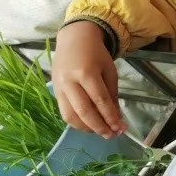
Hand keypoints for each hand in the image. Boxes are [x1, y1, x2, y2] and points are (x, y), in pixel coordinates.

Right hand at [51, 21, 124, 138]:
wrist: (74, 39)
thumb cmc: (96, 54)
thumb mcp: (109, 70)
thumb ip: (112, 94)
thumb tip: (116, 118)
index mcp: (86, 73)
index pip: (100, 101)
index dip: (111, 117)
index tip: (121, 129)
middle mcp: (70, 82)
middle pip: (84, 111)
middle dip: (99, 126)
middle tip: (111, 135)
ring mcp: (59, 87)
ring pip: (70, 115)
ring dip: (86, 128)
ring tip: (100, 132)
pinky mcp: (54, 92)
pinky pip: (64, 112)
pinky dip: (77, 122)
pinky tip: (88, 125)